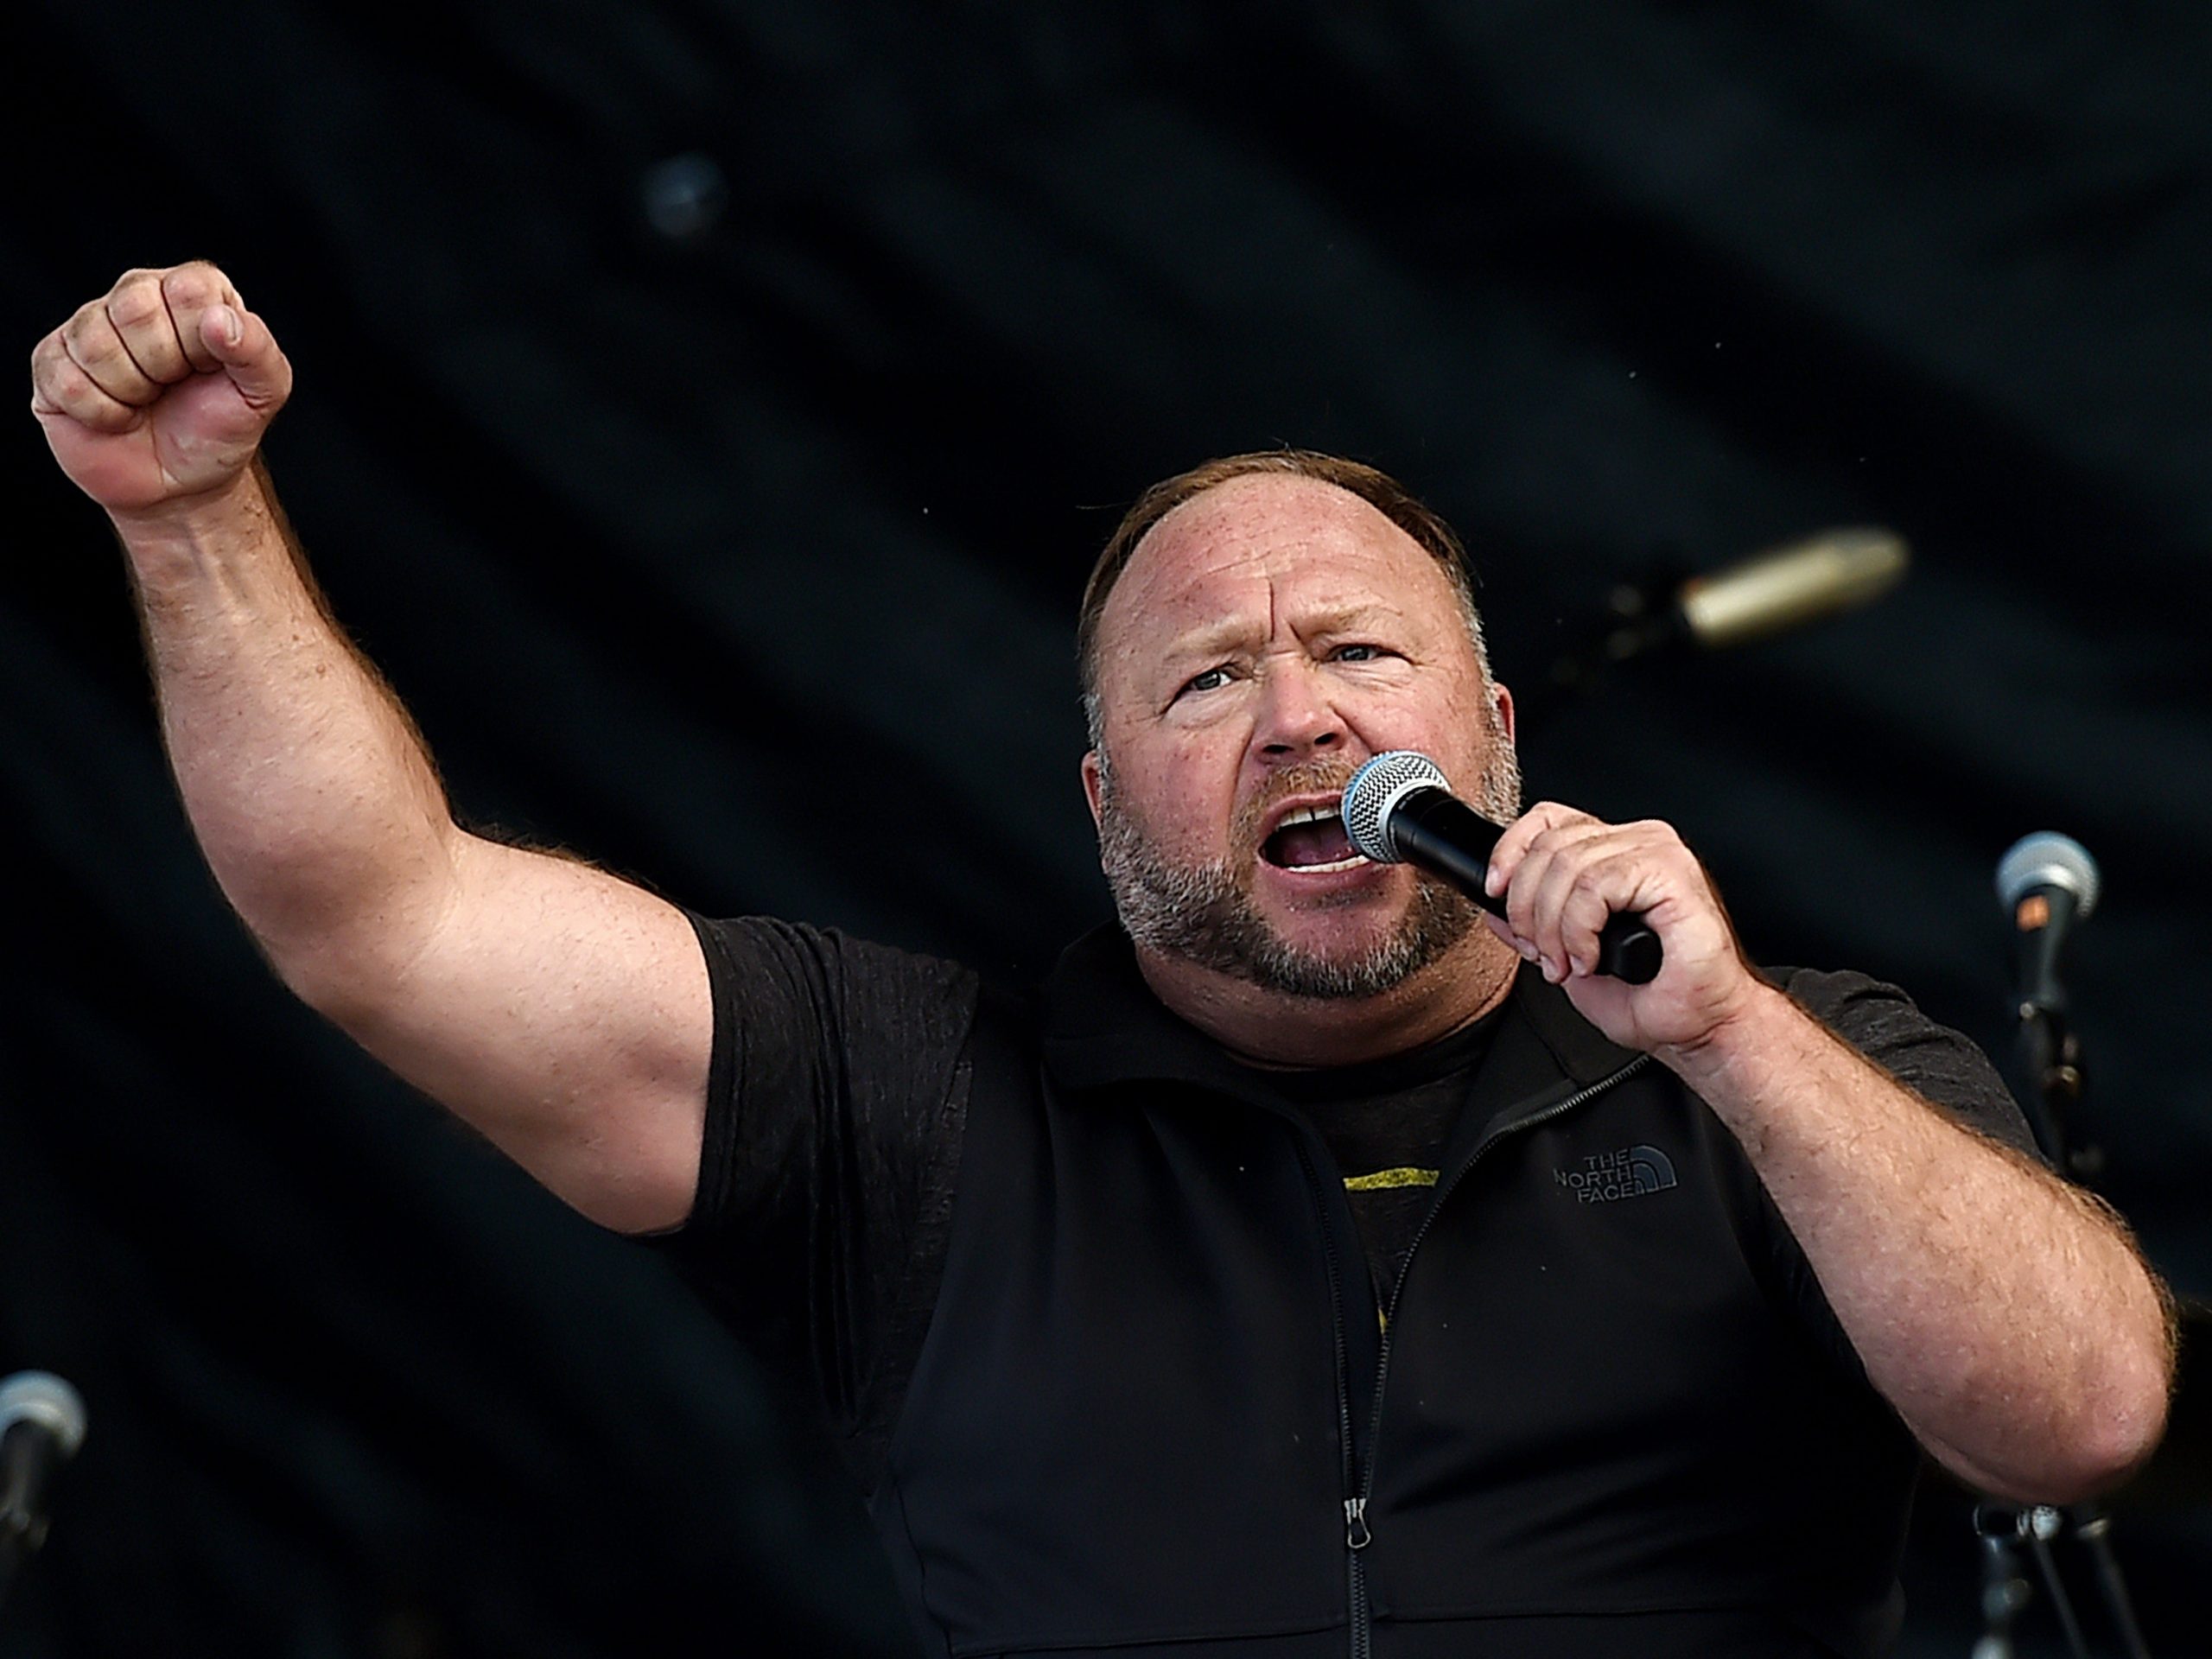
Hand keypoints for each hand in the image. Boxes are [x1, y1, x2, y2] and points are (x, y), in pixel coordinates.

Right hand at [29, 262, 290, 518]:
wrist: (181, 482)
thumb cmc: (220, 429)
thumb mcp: (263, 394)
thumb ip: (258, 351)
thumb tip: (221, 319)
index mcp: (192, 291)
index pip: (187, 289)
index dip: (200, 341)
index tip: (208, 368)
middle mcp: (137, 295)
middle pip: (134, 308)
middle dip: (163, 367)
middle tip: (172, 387)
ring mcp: (88, 326)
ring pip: (96, 345)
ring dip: (130, 392)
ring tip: (145, 400)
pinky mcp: (52, 360)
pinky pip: (67, 380)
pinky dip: (101, 413)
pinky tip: (116, 415)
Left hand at [1482, 802, 1760, 1053]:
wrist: (1699, 1025)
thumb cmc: (1652, 996)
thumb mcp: (1569, 957)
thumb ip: (1534, 927)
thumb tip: (1492, 910)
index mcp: (1616, 853)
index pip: (1548, 820)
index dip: (1512, 851)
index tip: (1495, 893)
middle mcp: (1638, 843)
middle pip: (1550, 844)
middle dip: (1527, 908)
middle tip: (1543, 954)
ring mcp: (1658, 852)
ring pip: (1568, 865)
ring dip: (1553, 926)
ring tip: (1567, 964)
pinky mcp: (1672, 872)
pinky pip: (1597, 885)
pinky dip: (1580, 928)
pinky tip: (1590, 956)